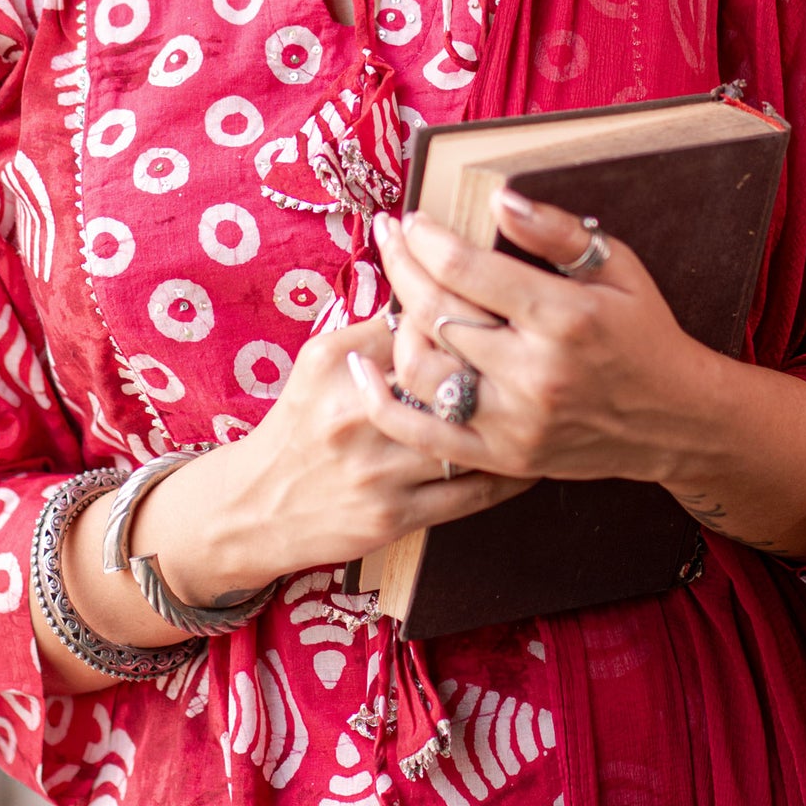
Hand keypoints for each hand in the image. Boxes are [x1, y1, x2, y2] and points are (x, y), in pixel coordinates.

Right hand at [43, 309, 530, 692]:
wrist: (256, 508)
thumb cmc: (298, 423)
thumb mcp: (319, 361)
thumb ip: (373, 326)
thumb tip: (431, 287)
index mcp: (342, 366)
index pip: (419, 325)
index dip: (467, 314)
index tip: (505, 307)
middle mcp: (359, 417)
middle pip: (448, 379)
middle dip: (497, 364)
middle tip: (541, 352)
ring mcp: (378, 472)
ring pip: (465, 437)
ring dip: (512, 422)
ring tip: (548, 403)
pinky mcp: (394, 519)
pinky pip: (469, 496)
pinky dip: (508, 477)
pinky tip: (532, 459)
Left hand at [352, 192, 805, 563]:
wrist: (676, 421)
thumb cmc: (643, 333)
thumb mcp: (617, 266)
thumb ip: (556, 231)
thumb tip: (499, 199)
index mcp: (564, 318)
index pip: (469, 270)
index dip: (428, 239)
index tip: (410, 219)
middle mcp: (535, 373)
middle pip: (437, 313)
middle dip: (401, 265)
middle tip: (387, 235)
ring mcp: (515, 421)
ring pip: (422, 369)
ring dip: (395, 324)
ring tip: (396, 289)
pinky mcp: (503, 456)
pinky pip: (425, 432)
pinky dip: (385, 402)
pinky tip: (364, 368)